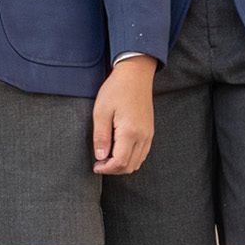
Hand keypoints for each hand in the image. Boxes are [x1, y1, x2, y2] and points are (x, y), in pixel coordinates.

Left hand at [92, 56, 155, 174]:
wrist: (135, 75)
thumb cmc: (116, 90)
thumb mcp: (101, 111)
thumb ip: (101, 136)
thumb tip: (100, 156)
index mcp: (130, 132)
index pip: (120, 162)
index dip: (106, 169)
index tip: (95, 166)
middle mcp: (143, 137)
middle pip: (130, 166)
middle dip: (114, 169)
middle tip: (99, 163)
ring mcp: (149, 135)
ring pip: (138, 162)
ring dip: (122, 165)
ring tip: (107, 157)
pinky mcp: (150, 131)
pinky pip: (143, 153)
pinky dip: (131, 158)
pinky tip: (118, 150)